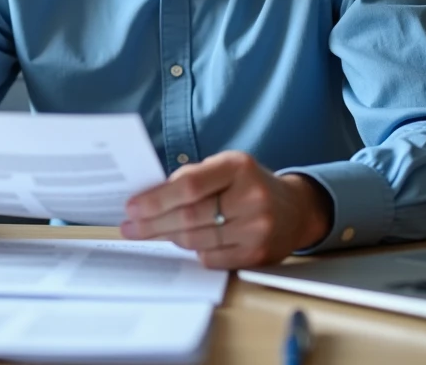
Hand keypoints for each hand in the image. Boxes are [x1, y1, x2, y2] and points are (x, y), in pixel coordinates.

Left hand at [120, 151, 332, 268]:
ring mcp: (257, 228)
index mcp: (238, 167)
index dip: (156, 199)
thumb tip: (147, 199)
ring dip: (168, 238)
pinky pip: (211, 258)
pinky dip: (193, 251)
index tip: (131, 207)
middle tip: (130, 227)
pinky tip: (182, 243)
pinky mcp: (257, 254)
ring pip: (197, 240)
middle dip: (153, 224)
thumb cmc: (248, 184)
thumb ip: (192, 178)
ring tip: (148, 233)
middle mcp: (251, 196)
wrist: (295, 209)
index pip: (189, 186)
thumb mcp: (225, 167)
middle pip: (190, 217)